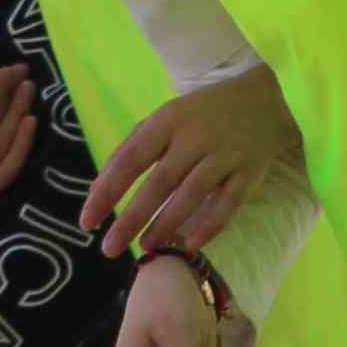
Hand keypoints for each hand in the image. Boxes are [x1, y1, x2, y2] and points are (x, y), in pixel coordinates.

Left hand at [80, 69, 296, 257]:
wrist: (259, 98)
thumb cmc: (198, 116)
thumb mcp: (162, 120)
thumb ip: (130, 150)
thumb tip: (97, 189)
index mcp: (167, 121)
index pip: (130, 160)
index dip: (106, 192)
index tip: (87, 222)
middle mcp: (196, 137)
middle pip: (159, 183)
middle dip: (132, 218)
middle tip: (109, 248)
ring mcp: (225, 154)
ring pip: (192, 195)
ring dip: (166, 225)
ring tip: (146, 248)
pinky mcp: (249, 171)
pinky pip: (228, 204)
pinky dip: (209, 226)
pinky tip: (190, 245)